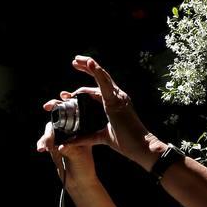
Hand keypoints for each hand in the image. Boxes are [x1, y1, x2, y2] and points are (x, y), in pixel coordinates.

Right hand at [35, 102, 97, 182]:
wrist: (77, 181)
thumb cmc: (84, 167)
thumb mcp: (79, 156)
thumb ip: (70, 149)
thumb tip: (61, 146)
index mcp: (82, 129)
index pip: (75, 111)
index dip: (68, 102)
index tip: (62, 96)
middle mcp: (72, 131)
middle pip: (60, 115)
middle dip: (53, 109)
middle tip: (47, 106)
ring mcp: (62, 137)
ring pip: (51, 128)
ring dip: (47, 134)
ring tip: (45, 145)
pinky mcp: (53, 145)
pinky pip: (45, 140)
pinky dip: (42, 142)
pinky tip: (40, 148)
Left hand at [36, 56, 160, 175]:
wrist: (140, 147)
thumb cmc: (126, 142)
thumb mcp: (101, 137)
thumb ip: (86, 137)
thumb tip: (71, 141)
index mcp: (114, 103)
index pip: (96, 91)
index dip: (80, 91)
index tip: (65, 95)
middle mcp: (117, 97)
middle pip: (100, 78)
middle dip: (87, 68)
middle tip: (74, 61)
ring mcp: (118, 97)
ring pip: (103, 76)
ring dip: (90, 66)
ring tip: (77, 59)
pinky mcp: (117, 100)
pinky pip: (105, 83)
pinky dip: (97, 72)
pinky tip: (89, 63)